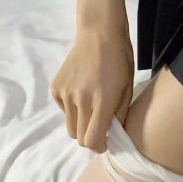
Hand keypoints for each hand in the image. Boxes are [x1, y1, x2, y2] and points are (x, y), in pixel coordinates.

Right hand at [49, 26, 134, 153]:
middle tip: (100, 127)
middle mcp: (81, 100)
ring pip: (70, 127)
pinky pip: (63, 110)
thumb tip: (113, 136)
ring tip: (91, 109)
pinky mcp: (55, 88)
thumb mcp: (127, 88)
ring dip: (81, 125)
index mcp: (102, 101)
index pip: (93, 140)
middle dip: (91, 137)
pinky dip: (72, 109)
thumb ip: (119, 115)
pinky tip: (82, 93)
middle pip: (79, 138)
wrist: (99, 34)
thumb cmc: (120, 61)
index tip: (106, 142)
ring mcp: (65, 94)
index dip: (100, 147)